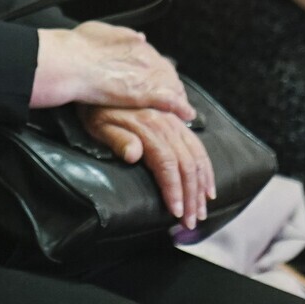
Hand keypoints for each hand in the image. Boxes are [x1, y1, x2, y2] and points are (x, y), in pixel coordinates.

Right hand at [32, 23, 192, 114]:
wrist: (71, 62)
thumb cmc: (77, 47)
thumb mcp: (100, 31)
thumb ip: (122, 36)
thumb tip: (139, 36)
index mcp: (136, 44)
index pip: (156, 59)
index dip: (159, 70)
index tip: (158, 77)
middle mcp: (146, 57)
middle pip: (167, 72)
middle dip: (170, 83)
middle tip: (172, 94)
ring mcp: (148, 75)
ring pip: (173, 86)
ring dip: (177, 96)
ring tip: (180, 107)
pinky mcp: (146, 94)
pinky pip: (171, 102)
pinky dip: (181, 108)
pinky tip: (186, 114)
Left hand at [80, 105, 214, 230]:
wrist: (103, 81)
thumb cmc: (96, 109)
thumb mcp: (98, 124)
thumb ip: (117, 139)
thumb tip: (133, 155)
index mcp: (148, 128)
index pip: (167, 164)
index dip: (174, 189)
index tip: (175, 212)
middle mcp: (167, 125)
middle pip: (186, 164)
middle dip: (190, 196)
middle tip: (190, 222)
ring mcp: (175, 123)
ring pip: (197, 157)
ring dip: (201, 187)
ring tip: (201, 211)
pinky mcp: (177, 123)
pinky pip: (198, 147)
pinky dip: (206, 170)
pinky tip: (208, 188)